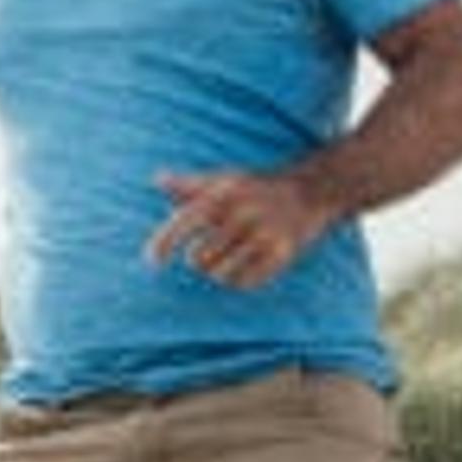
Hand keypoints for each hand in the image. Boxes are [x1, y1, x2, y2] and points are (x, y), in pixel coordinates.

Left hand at [146, 168, 335, 290]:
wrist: (308, 191)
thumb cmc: (255, 189)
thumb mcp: (223, 180)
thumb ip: (189, 185)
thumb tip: (157, 179)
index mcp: (223, 195)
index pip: (185, 222)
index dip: (164, 243)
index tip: (152, 261)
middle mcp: (242, 214)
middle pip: (199, 258)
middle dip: (199, 259)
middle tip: (212, 250)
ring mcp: (263, 234)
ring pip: (220, 274)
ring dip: (219, 272)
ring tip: (229, 258)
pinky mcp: (282, 253)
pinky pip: (245, 283)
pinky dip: (240, 280)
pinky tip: (245, 267)